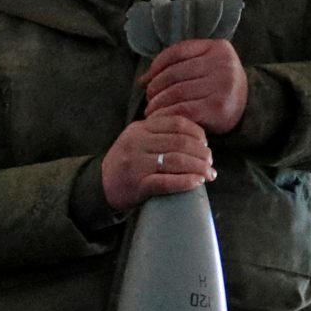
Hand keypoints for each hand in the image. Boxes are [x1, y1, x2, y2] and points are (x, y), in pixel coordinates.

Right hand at [101, 113, 215, 209]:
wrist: (100, 186)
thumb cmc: (127, 163)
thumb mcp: (138, 140)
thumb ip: (161, 134)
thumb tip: (200, 140)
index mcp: (139, 129)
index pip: (177, 124)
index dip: (198, 134)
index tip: (205, 144)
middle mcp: (136, 143)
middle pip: (180, 143)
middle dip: (202, 153)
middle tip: (210, 163)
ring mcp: (136, 165)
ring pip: (176, 161)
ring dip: (199, 168)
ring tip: (208, 174)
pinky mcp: (137, 185)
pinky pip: (166, 182)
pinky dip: (185, 182)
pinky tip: (197, 182)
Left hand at [141, 38, 247, 134]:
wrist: (247, 107)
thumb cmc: (217, 85)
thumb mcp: (203, 67)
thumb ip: (176, 66)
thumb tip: (142, 80)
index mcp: (219, 48)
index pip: (177, 51)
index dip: (156, 65)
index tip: (148, 78)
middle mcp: (223, 64)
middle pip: (174, 73)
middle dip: (155, 87)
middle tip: (149, 98)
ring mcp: (222, 85)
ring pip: (176, 92)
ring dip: (157, 103)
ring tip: (151, 109)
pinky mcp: (217, 107)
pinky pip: (182, 109)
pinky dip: (165, 114)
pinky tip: (159, 117)